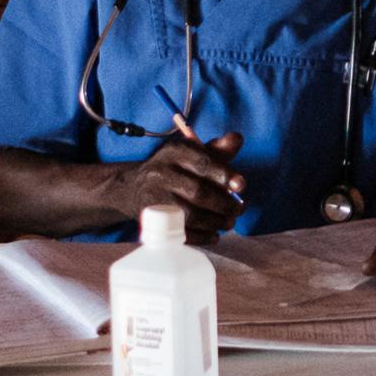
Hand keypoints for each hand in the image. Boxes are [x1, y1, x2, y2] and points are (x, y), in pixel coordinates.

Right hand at [119, 131, 243, 242]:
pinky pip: (179, 231)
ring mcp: (154, 197)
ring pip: (190, 215)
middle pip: (198, 192)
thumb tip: (237, 138)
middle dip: (224, 204)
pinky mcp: (151, 219)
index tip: (240, 185)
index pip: (202, 162)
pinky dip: (201, 236)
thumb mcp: (192, 153)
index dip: (224, 175)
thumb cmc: (174, 169)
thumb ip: (217, 149)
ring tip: (228, 222)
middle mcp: (161, 172)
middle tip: (238, 209)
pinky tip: (213, 235)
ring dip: (215, 222)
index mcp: (175, 152)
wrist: (134, 186)